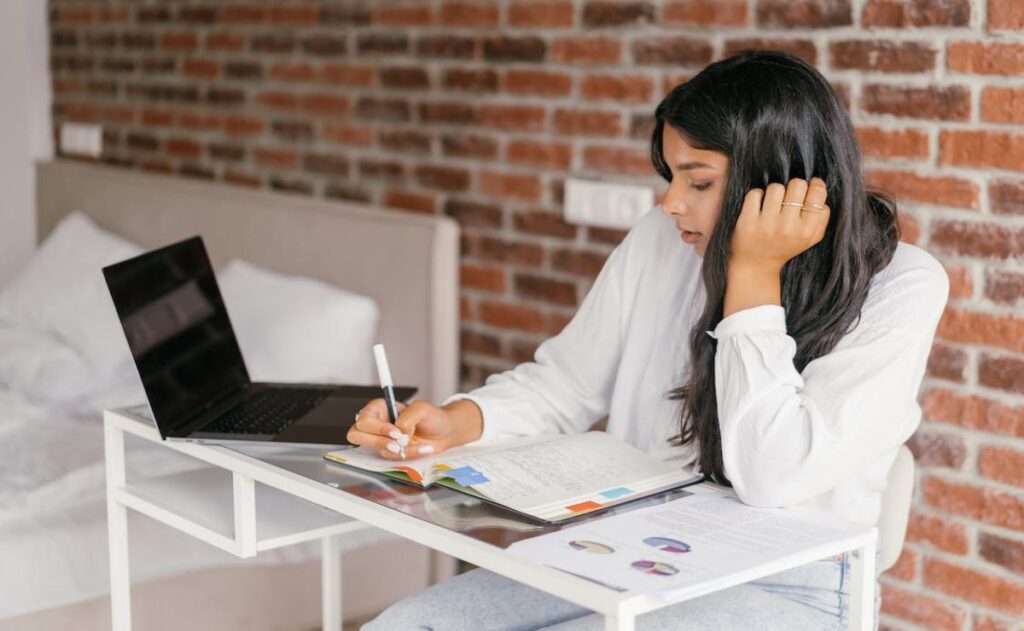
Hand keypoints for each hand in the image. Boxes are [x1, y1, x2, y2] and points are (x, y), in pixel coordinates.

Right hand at [347, 399, 463, 460]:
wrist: (444, 432)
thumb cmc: (431, 416)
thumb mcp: (421, 409)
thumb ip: (407, 418)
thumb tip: (399, 432)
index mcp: (379, 408)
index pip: (364, 419)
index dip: (377, 428)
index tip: (396, 431)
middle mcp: (377, 424)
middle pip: (357, 435)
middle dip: (378, 441)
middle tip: (398, 443)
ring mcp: (382, 440)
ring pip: (377, 449)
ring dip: (398, 450)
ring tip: (414, 444)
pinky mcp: (390, 452)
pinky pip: (392, 458)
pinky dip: (409, 455)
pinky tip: (422, 448)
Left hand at [731, 177, 830, 271]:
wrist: (756, 265)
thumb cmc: (785, 246)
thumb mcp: (810, 239)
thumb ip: (822, 217)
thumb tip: (819, 188)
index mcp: (807, 230)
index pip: (818, 192)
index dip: (814, 184)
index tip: (807, 189)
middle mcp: (788, 227)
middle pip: (797, 185)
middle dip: (793, 186)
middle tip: (788, 197)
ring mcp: (767, 225)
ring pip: (776, 187)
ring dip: (774, 192)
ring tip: (773, 203)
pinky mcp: (748, 222)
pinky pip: (755, 194)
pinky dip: (756, 196)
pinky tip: (758, 207)